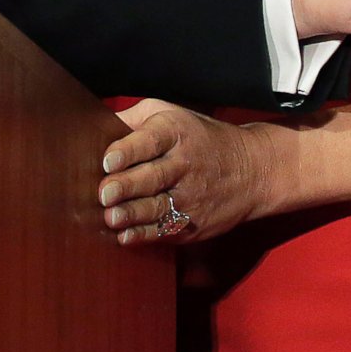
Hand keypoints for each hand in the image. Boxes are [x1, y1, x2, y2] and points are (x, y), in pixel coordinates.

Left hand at [98, 99, 269, 246]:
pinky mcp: (194, 222)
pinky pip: (167, 229)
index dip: (127, 152)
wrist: (252, 170)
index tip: (108, 161)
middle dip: (126, 186)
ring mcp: (191, 196)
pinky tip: (127, 236)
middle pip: (152, 176)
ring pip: (158, 207)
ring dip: (133, 214)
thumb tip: (98, 128)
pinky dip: (146, 235)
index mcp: (175, 133)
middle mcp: (185, 164)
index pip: (149, 141)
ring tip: (112, 217)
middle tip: (104, 193)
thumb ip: (135, 120)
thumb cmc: (199, 138)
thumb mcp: (171, 114)